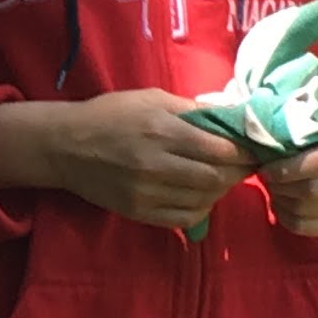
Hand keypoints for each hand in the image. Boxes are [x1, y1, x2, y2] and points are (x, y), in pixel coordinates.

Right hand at [0, 88, 252, 232]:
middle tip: (244, 166)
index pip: (221, 150)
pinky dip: (200, 208)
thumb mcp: (151, 99)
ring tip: (221, 178)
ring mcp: (147, 192)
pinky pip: (184, 218)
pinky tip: (200, 195)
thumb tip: (232, 116)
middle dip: (237, 173)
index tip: (252, 149)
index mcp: (162, 130)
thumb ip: (191, 110)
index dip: (244, 152)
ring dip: (219, 190)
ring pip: (203, 200)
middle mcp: (156, 164)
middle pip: (216, 178)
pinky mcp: (139, 211)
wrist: (66, 146)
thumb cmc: (110, 115)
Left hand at [265, 81, 317, 235]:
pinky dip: (285, 218)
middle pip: (310, 191)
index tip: (264, 168)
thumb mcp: (315, 126)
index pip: (317, 164)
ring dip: (280, 202)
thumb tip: (259, 136)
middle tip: (266, 179)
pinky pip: (306, 228)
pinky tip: (280, 204)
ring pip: (305, 211)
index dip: (285, 169)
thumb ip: (294, 132)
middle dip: (280, 187)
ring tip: (273, 189)